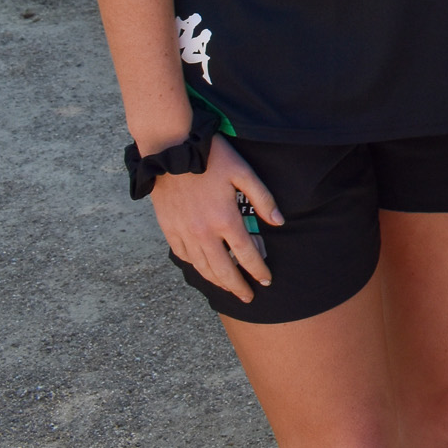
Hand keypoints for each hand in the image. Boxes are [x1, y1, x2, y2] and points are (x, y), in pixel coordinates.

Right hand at [147, 134, 283, 302]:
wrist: (171, 150)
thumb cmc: (212, 158)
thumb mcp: (244, 172)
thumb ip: (263, 198)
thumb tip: (279, 222)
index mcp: (225, 220)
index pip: (246, 254)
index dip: (258, 270)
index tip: (266, 280)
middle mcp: (203, 232)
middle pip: (223, 269)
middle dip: (237, 286)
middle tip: (248, 297)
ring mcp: (184, 233)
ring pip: (202, 267)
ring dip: (217, 281)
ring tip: (229, 289)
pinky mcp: (169, 229)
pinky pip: (185, 256)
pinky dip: (197, 267)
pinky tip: (205, 269)